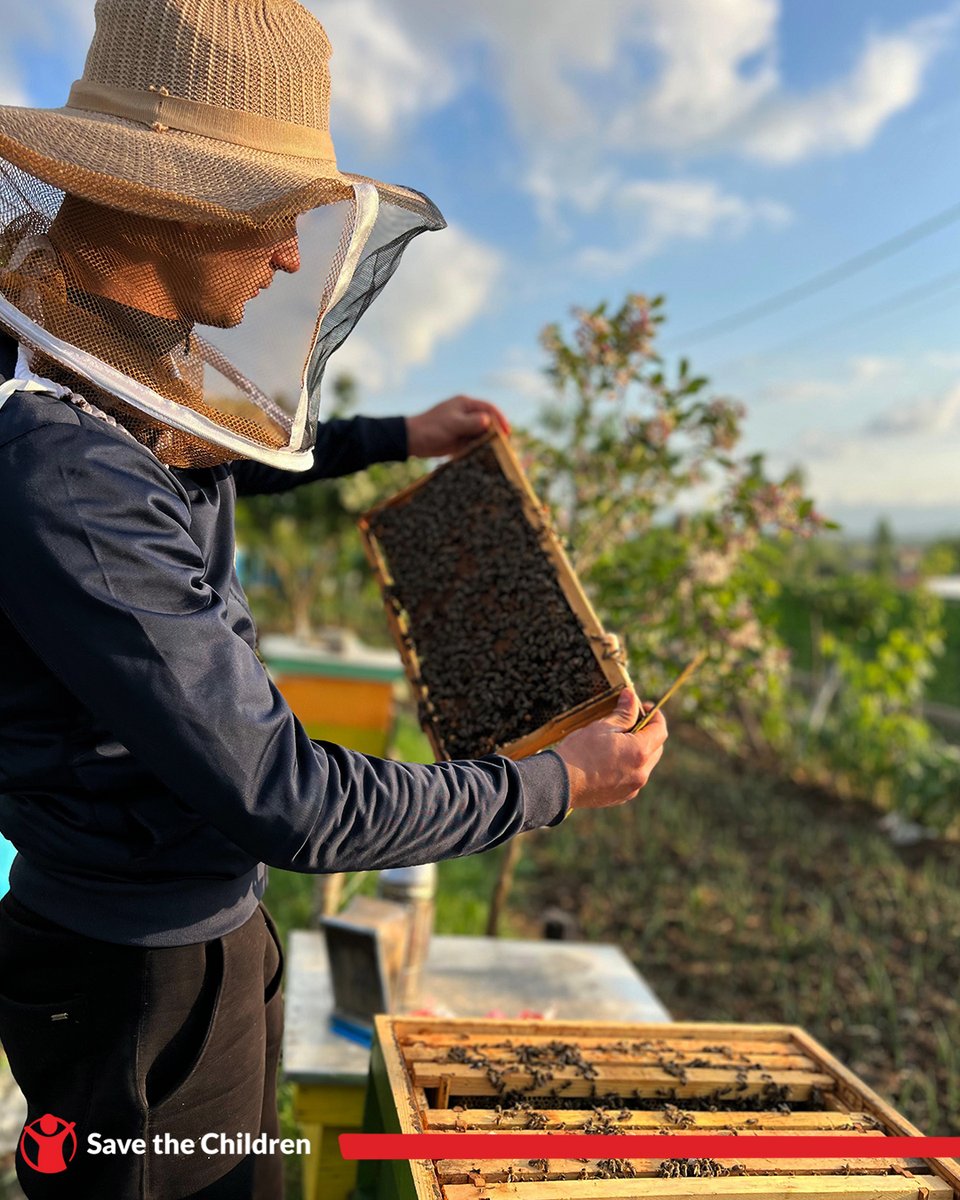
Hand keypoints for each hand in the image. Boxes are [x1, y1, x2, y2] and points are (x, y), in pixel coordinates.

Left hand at [406, 394, 510, 458]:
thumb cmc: (431, 428)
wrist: (412, 440)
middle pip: (488, 422)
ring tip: (496, 453)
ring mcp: (463, 427)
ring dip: (488, 442)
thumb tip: (488, 421)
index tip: (507, 432)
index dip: (500, 419)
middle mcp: (466, 414)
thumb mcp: (453, 424)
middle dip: (496, 433)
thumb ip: (471, 422)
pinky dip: (479, 449)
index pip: (489, 409)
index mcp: (465, 404)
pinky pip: (473, 443)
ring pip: (481, 434)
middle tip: (504, 446)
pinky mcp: (459, 439)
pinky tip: (484, 456)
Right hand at [555, 689, 666, 810]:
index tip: (644, 707)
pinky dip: (628, 766)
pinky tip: (610, 760)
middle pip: (656, 748)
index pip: (660, 730)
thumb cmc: (579, 752)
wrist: (559, 784)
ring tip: (617, 742)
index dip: (655, 716)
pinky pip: (633, 778)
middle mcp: (641, 773)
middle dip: (648, 733)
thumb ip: (623, 713)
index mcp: (639, 752)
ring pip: (645, 764)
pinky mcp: (622, 797)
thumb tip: (632, 696)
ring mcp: (632, 787)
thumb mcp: (602, 726)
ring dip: (638, 751)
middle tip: (631, 722)